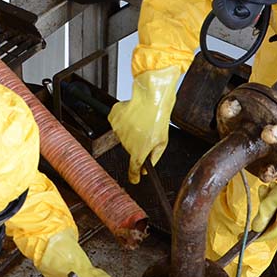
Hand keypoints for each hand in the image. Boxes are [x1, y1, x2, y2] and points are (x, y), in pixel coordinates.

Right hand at [108, 66, 181, 183]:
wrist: (151, 97)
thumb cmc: (158, 117)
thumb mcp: (163, 142)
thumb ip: (154, 157)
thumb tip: (146, 168)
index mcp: (139, 151)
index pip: (133, 169)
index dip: (133, 176)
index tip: (134, 179)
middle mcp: (126, 144)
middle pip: (130, 149)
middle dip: (138, 143)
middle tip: (147, 132)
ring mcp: (118, 131)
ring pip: (124, 135)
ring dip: (131, 131)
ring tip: (141, 122)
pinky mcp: (113, 119)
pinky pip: (117, 123)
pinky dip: (123, 120)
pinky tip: (133, 115)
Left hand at [249, 147, 276, 244]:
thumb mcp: (274, 198)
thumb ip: (263, 213)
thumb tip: (256, 227)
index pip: (270, 234)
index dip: (257, 236)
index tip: (245, 237)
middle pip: (275, 219)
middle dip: (266, 207)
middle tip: (263, 192)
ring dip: (274, 199)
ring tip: (273, 186)